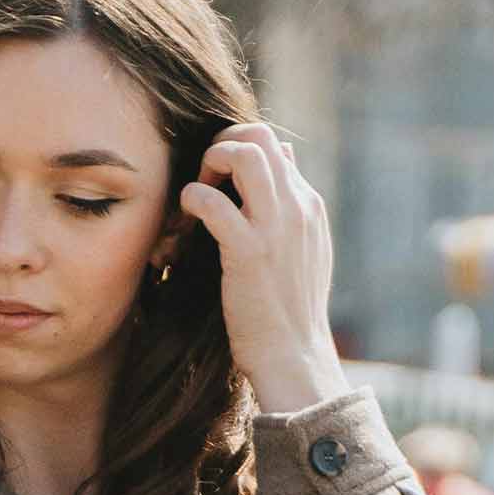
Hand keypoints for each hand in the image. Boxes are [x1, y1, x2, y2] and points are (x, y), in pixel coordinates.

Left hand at [177, 121, 345, 410]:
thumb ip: (290, 214)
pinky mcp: (249, 252)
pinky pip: (213, 202)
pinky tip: (185, 222)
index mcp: (308, 206)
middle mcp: (297, 207)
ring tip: (194, 198)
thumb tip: (281, 168)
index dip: (238, 155)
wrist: (294, 357)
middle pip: (260, 136)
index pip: (274, 147)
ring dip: (208, 165)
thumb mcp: (302, 256)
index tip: (216, 185)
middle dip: (221, 145)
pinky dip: (191, 200)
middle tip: (201, 180)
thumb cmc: (288, 314)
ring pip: (244, 153)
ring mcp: (276, 227)